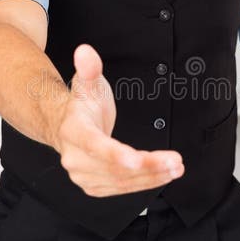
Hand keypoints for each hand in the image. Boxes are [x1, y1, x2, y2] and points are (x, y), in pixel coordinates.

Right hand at [54, 44, 183, 196]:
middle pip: (114, 168)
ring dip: (151, 177)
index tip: (136, 159)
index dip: (116, 154)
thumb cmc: (81, 106)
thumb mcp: (86, 84)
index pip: (95, 145)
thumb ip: (89, 69)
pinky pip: (122, 189)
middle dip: (148, 167)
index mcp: (73, 131)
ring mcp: (83, 175)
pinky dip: (144, 183)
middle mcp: (75, 158)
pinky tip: (162, 175)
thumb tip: (85, 51)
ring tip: (175, 168)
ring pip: (121, 181)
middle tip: (174, 162)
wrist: (64, 127)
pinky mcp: (93, 186)